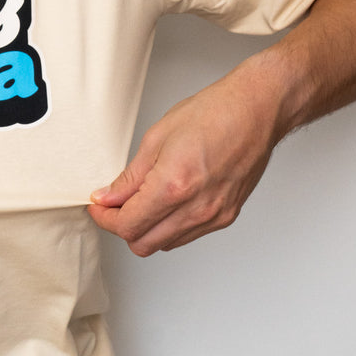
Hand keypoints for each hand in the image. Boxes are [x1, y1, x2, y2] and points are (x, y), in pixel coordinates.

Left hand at [87, 67, 281, 256]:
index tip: (99, 207)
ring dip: (146, 229)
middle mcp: (196, 208)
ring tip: (142, 201)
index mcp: (174, 186)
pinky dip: (169, 227)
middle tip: (115, 206)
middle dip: (122, 227)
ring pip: (165, 244)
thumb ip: (130, 177)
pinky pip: (187, 236)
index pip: (127, 225)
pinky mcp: (226, 216)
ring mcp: (214, 216)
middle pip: (143, 244)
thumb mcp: (157, 138)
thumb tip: (108, 198)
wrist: (256, 111)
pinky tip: (167, 203)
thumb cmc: (213, 114)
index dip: (105, 219)